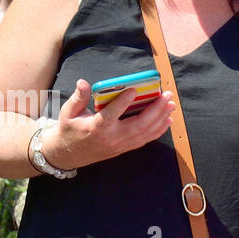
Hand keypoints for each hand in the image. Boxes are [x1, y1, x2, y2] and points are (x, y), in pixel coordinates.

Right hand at [40, 79, 175, 170]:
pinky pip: (144, 139)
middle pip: (137, 125)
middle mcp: (111, 138)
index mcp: (95, 127)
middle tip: (166, 95)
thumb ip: (78, 97)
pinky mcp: (124, 148)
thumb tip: (83, 82)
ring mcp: (119, 145)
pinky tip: (167, 120)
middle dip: (155, 110)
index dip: (123, 102)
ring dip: (160, 119)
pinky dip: (158, 130)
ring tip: (171, 105)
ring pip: (144, 133)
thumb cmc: (69, 130)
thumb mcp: (68, 112)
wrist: (67, 154)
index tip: (134, 89)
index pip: (111, 114)